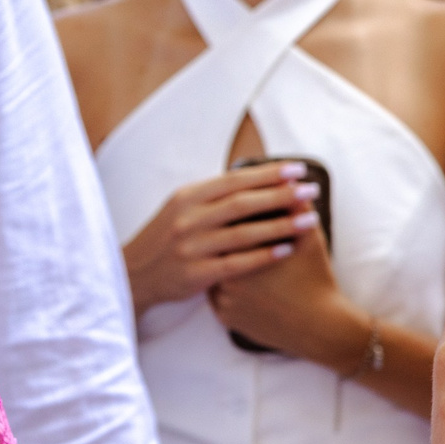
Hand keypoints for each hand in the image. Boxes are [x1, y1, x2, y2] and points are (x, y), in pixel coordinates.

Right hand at [122, 165, 318, 312]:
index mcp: (186, 197)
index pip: (233, 180)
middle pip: (243, 203)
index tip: (297, 169)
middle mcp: (188, 219)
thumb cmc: (165, 238)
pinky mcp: (195, 274)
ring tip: (309, 219)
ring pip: (244, 233)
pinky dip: (264, 255)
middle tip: (311, 190)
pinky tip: (287, 249)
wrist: (133, 274)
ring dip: (281, 225)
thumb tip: (254, 178)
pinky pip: (237, 263)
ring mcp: (191, 247)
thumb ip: (211, 196)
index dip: (268, 174)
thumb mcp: (179, 208)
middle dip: (281, 195)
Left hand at [206, 217, 364, 368]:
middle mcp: (225, 274)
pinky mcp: (224, 316)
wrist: (318, 326)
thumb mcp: (309, 238)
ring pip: (210, 269)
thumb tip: (289, 179)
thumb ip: (296, 207)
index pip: (225, 222)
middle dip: (216, 233)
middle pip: (211, 245)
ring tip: (222, 246)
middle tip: (225, 224)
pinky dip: (220, 283)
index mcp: (241, 249)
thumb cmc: (316, 278)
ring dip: (215, 258)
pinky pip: (214, 294)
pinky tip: (226, 272)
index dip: (230, 213)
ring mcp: (221, 298)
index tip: (232, 205)